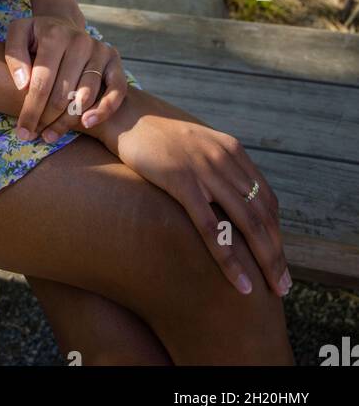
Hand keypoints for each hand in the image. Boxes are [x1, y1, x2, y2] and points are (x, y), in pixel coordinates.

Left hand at [4, 14, 128, 141]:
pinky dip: (104, 110)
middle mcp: (80, 41)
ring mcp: (100, 50)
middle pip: (63, 94)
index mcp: (55, 35)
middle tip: (34, 136)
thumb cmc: (36, 35)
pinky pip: (116, 90)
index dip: (31, 110)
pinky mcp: (114, 59)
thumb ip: (14, 56)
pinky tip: (87, 123)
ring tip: (51, 135)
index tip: (22, 131)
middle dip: (46, 120)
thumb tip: (23, 84)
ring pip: (85, 97)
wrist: (62, 23)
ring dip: (67, 122)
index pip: (42, 82)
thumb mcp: (18, 34)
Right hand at [103, 91, 290, 298]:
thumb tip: (225, 194)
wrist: (123, 115)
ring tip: (273, 290)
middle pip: (263, 215)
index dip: (277, 232)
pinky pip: (212, 227)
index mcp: (231, 150)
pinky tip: (239, 282)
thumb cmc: (155, 136)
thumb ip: (214, 164)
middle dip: (277, 253)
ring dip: (264, 261)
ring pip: (246, 223)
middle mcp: (224, 159)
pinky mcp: (182, 181)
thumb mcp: (194, 145)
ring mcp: (204, 170)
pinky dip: (230, 259)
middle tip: (284, 286)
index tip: (278, 260)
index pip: (266, 199)